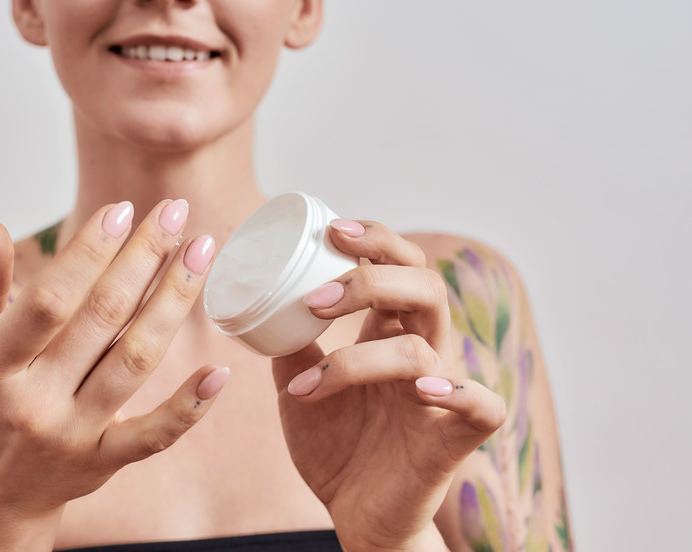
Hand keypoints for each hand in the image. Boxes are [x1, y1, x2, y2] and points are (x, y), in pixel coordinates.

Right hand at [0, 200, 227, 550]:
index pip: (49, 300)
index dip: (88, 252)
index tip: (122, 211)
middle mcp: (33, 403)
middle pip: (102, 320)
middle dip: (144, 258)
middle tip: (176, 212)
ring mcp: (72, 435)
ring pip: (135, 361)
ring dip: (173, 302)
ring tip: (201, 253)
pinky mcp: (104, 461)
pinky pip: (154, 435)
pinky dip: (190, 406)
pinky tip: (219, 370)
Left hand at [273, 220, 506, 550]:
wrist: (355, 515)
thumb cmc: (336, 447)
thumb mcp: (298, 387)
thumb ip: (291, 346)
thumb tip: (262, 304)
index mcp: (390, 333)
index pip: (400, 265)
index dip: (375, 239)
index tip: (331, 229)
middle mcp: (422, 353)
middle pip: (424, 287)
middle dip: (372, 278)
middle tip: (317, 296)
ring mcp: (441, 393)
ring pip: (423, 347)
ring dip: (357, 360)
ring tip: (305, 385)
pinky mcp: (455, 439)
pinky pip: (482, 405)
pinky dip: (458, 391)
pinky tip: (422, 387)